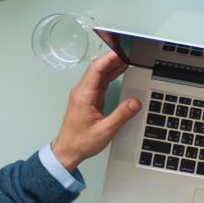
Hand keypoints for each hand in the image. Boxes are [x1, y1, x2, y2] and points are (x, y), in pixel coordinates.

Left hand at [50, 51, 141, 171]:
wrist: (68, 151)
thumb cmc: (80, 142)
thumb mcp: (105, 130)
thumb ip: (121, 115)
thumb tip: (135, 102)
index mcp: (83, 96)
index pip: (96, 69)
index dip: (109, 58)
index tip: (121, 51)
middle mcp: (82, 92)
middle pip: (98, 68)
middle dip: (113, 58)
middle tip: (129, 51)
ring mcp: (85, 95)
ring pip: (99, 73)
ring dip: (113, 65)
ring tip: (128, 58)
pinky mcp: (89, 99)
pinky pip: (101, 81)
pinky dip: (111, 74)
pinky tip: (120, 71)